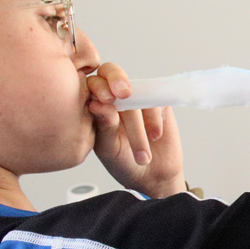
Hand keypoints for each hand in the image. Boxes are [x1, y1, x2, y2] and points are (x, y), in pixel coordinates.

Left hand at [87, 61, 186, 198]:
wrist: (152, 176)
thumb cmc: (123, 162)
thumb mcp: (108, 148)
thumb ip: (104, 125)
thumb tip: (96, 103)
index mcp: (94, 105)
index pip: (91, 83)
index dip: (99, 85)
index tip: (107, 99)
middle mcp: (113, 97)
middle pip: (111, 71)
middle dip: (117, 79)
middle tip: (124, 94)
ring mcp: (136, 98)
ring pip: (136, 93)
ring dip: (139, 124)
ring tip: (142, 153)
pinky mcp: (158, 103)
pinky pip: (156, 100)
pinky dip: (155, 119)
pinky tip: (154, 136)